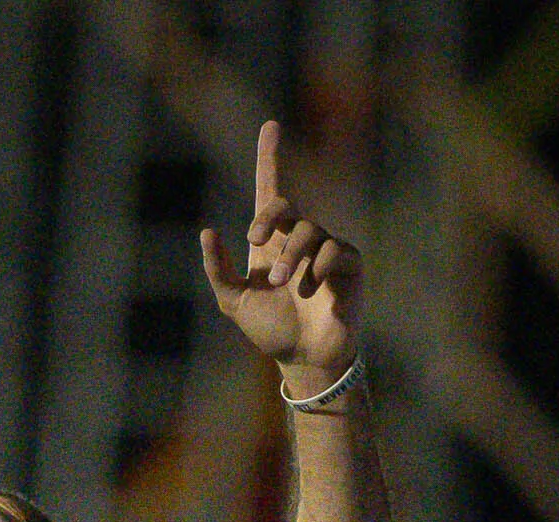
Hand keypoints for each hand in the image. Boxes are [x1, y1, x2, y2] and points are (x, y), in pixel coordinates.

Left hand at [200, 121, 361, 395]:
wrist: (303, 359)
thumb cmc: (270, 329)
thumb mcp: (234, 301)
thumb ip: (218, 270)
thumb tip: (208, 231)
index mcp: (270, 241)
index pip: (270, 191)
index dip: (269, 158)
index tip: (270, 126)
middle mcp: (298, 239)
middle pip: (287, 208)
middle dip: (270, 222)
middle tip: (258, 248)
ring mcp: (326, 250)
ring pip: (311, 231)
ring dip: (294, 256)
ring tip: (288, 285)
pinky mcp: (349, 265)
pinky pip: (336, 251)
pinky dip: (321, 268)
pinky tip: (314, 290)